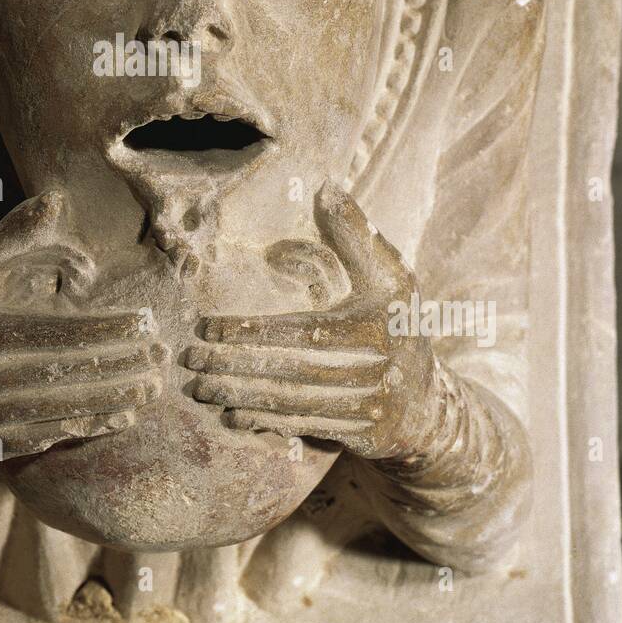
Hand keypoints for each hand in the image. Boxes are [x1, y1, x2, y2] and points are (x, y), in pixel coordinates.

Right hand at [0, 190, 166, 462]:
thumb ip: (12, 237)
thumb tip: (56, 199)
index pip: (56, 330)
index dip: (106, 327)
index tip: (146, 321)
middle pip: (68, 372)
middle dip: (123, 363)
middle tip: (163, 353)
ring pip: (67, 409)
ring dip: (118, 397)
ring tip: (155, 384)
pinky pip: (55, 437)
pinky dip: (94, 426)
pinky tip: (126, 414)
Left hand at [187, 181, 438, 459]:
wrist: (429, 404)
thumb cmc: (398, 325)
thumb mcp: (390, 276)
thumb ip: (357, 235)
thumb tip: (324, 187)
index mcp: (377, 323)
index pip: (303, 330)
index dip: (252, 331)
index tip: (207, 328)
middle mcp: (376, 368)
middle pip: (292, 368)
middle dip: (236, 366)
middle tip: (192, 360)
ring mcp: (368, 406)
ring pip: (292, 402)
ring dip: (240, 395)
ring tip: (199, 387)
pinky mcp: (360, 435)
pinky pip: (303, 427)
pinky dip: (264, 422)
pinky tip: (230, 415)